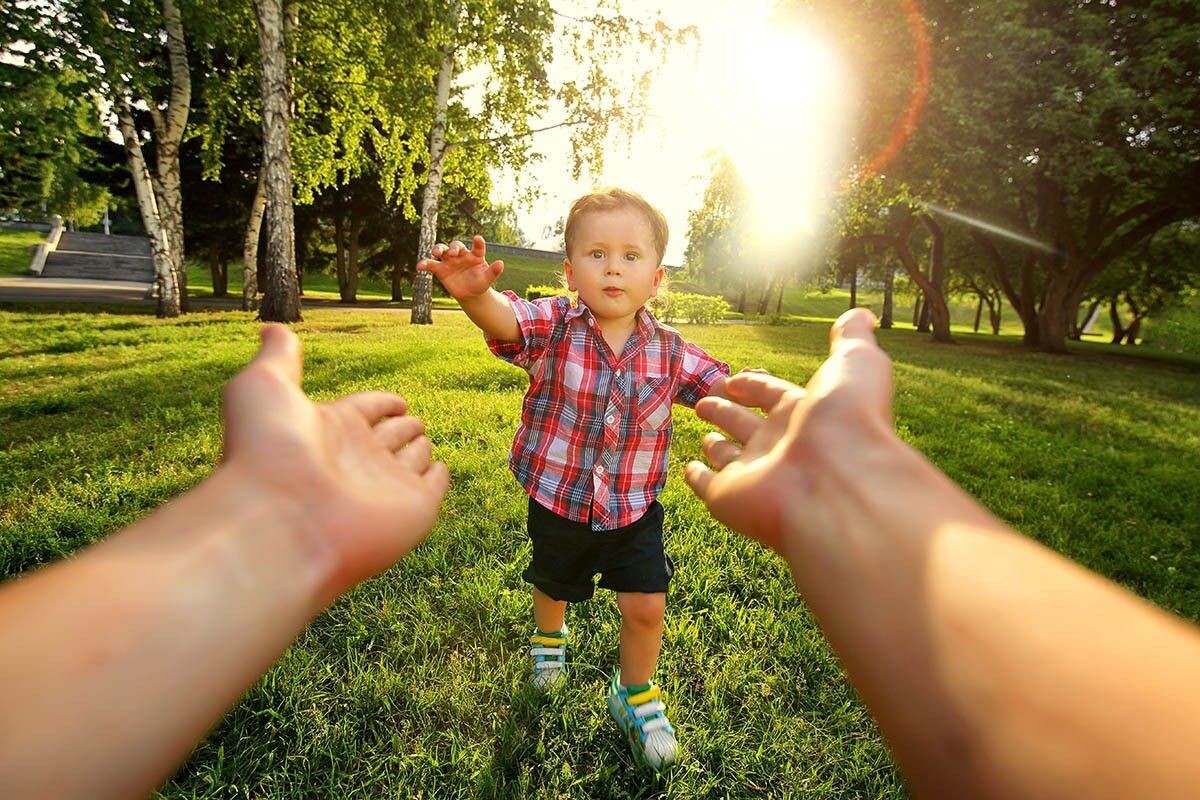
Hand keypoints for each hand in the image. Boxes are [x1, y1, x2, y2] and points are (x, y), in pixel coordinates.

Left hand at [221, 325, 449, 596]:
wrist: (281, 522)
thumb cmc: (265, 453)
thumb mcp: (264, 386)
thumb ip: (278, 356)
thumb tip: (271, 327)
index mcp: (330, 427)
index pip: (366, 408)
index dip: (381, 402)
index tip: (396, 401)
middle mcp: (359, 456)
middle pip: (390, 435)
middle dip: (403, 425)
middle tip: (414, 420)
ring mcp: (387, 484)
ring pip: (413, 459)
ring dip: (421, 449)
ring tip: (427, 441)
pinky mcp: (414, 509)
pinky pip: (434, 486)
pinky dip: (439, 477)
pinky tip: (441, 469)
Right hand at [416, 235, 504, 299]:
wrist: (469, 293)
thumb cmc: (480, 283)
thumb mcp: (487, 279)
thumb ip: (493, 272)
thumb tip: (501, 263)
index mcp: (475, 255)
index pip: (477, 247)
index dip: (478, 243)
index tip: (478, 239)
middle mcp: (461, 255)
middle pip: (456, 246)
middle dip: (454, 248)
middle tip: (453, 253)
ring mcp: (449, 261)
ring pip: (442, 250)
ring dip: (438, 249)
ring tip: (436, 253)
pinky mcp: (440, 269)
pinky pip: (430, 264)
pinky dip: (424, 264)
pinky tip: (419, 266)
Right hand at [684, 309, 893, 550]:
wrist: (838, 483)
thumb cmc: (847, 421)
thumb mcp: (855, 363)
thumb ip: (852, 338)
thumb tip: (861, 315)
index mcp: (805, 414)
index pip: (772, 395)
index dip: (753, 385)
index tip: (735, 379)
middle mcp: (780, 445)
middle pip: (746, 424)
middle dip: (726, 409)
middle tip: (706, 399)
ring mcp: (754, 473)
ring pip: (728, 455)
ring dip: (715, 444)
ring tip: (703, 433)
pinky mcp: (729, 497)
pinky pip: (708, 486)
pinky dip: (697, 478)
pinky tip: (689, 470)